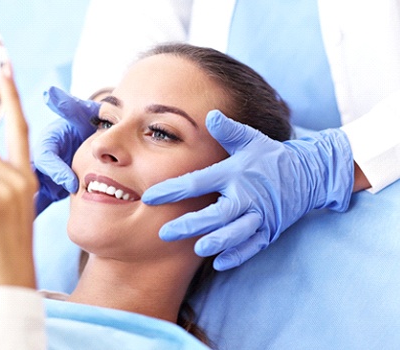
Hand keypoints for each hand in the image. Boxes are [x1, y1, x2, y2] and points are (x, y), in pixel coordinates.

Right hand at [33, 87, 99, 213]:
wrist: (90, 138)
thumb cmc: (84, 124)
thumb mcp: (79, 114)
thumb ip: (69, 106)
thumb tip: (51, 94)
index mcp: (47, 142)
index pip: (46, 157)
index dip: (56, 170)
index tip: (71, 182)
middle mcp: (42, 159)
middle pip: (32, 177)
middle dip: (36, 194)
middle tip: (43, 210)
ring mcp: (43, 176)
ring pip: (31, 192)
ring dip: (30, 206)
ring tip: (25, 224)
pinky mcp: (48, 189)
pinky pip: (38, 202)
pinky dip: (33, 213)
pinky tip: (25, 229)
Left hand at [142, 110, 353, 270]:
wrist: (309, 173)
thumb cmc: (271, 156)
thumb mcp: (251, 139)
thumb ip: (229, 131)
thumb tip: (210, 115)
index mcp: (235, 173)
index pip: (199, 181)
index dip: (173, 190)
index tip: (150, 197)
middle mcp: (247, 195)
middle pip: (217, 213)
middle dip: (191, 224)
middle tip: (165, 233)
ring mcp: (260, 215)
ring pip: (237, 232)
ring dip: (218, 241)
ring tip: (197, 249)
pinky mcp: (270, 230)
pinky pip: (254, 245)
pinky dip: (239, 254)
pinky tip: (220, 262)